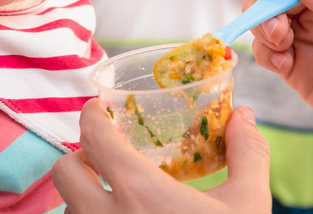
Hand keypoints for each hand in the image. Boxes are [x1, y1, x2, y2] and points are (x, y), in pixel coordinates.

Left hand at [51, 98, 270, 212]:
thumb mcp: (248, 206)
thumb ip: (246, 155)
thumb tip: (244, 116)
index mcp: (141, 192)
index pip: (94, 138)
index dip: (91, 117)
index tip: (98, 110)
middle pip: (64, 172)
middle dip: (80, 158)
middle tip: (104, 156)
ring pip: (69, 210)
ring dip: (84, 197)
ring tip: (115, 198)